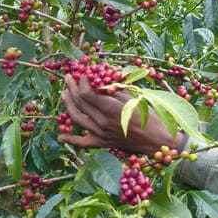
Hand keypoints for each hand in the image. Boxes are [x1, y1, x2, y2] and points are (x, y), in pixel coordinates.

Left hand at [58, 75, 180, 155]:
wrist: (156, 141)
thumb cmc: (150, 117)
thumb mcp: (135, 99)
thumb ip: (117, 90)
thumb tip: (104, 78)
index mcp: (112, 109)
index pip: (88, 93)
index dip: (83, 81)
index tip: (84, 73)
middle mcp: (103, 122)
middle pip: (80, 103)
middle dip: (73, 87)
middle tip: (69, 77)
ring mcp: (101, 134)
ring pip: (77, 118)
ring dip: (68, 104)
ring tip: (64, 93)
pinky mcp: (102, 144)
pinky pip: (83, 142)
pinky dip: (71, 140)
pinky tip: (61, 137)